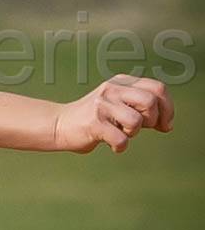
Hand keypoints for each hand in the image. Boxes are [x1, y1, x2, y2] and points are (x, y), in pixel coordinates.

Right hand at [54, 74, 173, 153]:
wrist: (61, 124)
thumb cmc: (97, 118)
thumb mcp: (120, 105)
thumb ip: (142, 109)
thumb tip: (168, 124)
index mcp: (122, 82)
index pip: (158, 88)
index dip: (167, 108)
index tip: (164, 125)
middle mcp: (112, 89)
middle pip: (150, 101)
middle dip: (152, 120)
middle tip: (140, 128)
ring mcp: (102, 104)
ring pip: (136, 121)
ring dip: (133, 133)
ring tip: (121, 133)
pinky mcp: (94, 122)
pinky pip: (121, 140)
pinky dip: (120, 147)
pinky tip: (111, 144)